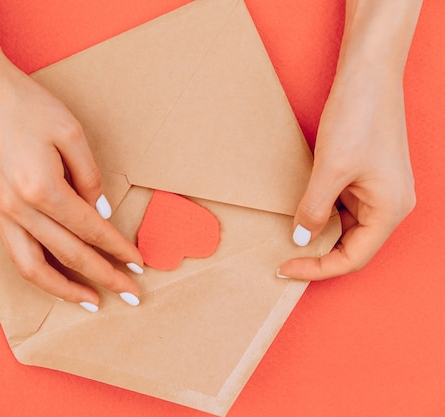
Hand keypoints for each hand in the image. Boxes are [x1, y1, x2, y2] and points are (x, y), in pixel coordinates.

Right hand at [0, 58, 143, 309]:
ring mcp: (1, 213)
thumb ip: (89, 177)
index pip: (89, 230)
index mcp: (42, 188)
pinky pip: (15, 254)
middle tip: (129, 293)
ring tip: (90, 300)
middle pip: (68, 255)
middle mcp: (18, 208)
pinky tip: (55, 277)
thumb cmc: (26, 105)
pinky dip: (37, 273)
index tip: (136, 263)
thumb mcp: (70, 133)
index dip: (116, 248)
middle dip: (103, 277)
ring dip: (64, 289)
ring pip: (32, 268)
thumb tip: (100, 213)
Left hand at [277, 71, 415, 279]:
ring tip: (286, 237)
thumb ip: (315, 209)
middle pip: (351, 246)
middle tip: (282, 258)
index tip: (285, 267)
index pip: (353, 258)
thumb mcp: (330, 169)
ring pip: (345, 226)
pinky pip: (343, 206)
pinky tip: (299, 212)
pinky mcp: (366, 176)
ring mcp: (378, 190)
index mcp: (390, 210)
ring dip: (318, 233)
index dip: (317, 268)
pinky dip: (321, 212)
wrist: (369, 73)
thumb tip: (301, 238)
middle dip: (317, 254)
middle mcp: (389, 205)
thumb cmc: (358, 117)